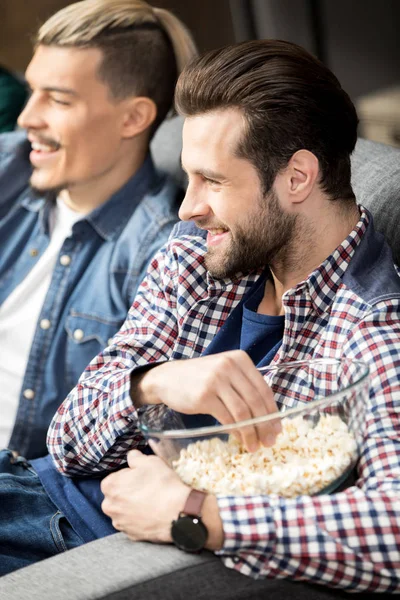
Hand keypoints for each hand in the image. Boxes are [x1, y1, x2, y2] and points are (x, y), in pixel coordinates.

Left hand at [101, 450, 189, 542]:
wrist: (177, 512)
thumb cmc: (161, 485)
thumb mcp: (149, 461)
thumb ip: (135, 457)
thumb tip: (132, 457)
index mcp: (109, 486)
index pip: (114, 477)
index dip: (128, 475)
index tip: (141, 476)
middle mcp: (109, 507)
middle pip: (116, 495)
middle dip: (128, 491)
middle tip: (146, 487)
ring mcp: (120, 523)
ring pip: (123, 510)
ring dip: (133, 505)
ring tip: (151, 500)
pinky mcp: (131, 535)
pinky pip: (132, 523)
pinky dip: (140, 518)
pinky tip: (152, 512)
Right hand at [137, 350, 280, 451]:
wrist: (167, 378)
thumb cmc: (200, 378)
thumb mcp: (224, 372)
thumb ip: (244, 385)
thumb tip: (267, 414)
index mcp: (239, 359)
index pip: (263, 388)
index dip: (273, 411)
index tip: (277, 428)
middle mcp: (229, 366)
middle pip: (255, 401)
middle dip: (265, 425)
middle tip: (269, 442)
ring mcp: (216, 380)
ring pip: (243, 412)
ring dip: (251, 432)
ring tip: (254, 446)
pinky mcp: (204, 396)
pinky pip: (227, 418)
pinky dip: (236, 432)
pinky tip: (240, 440)